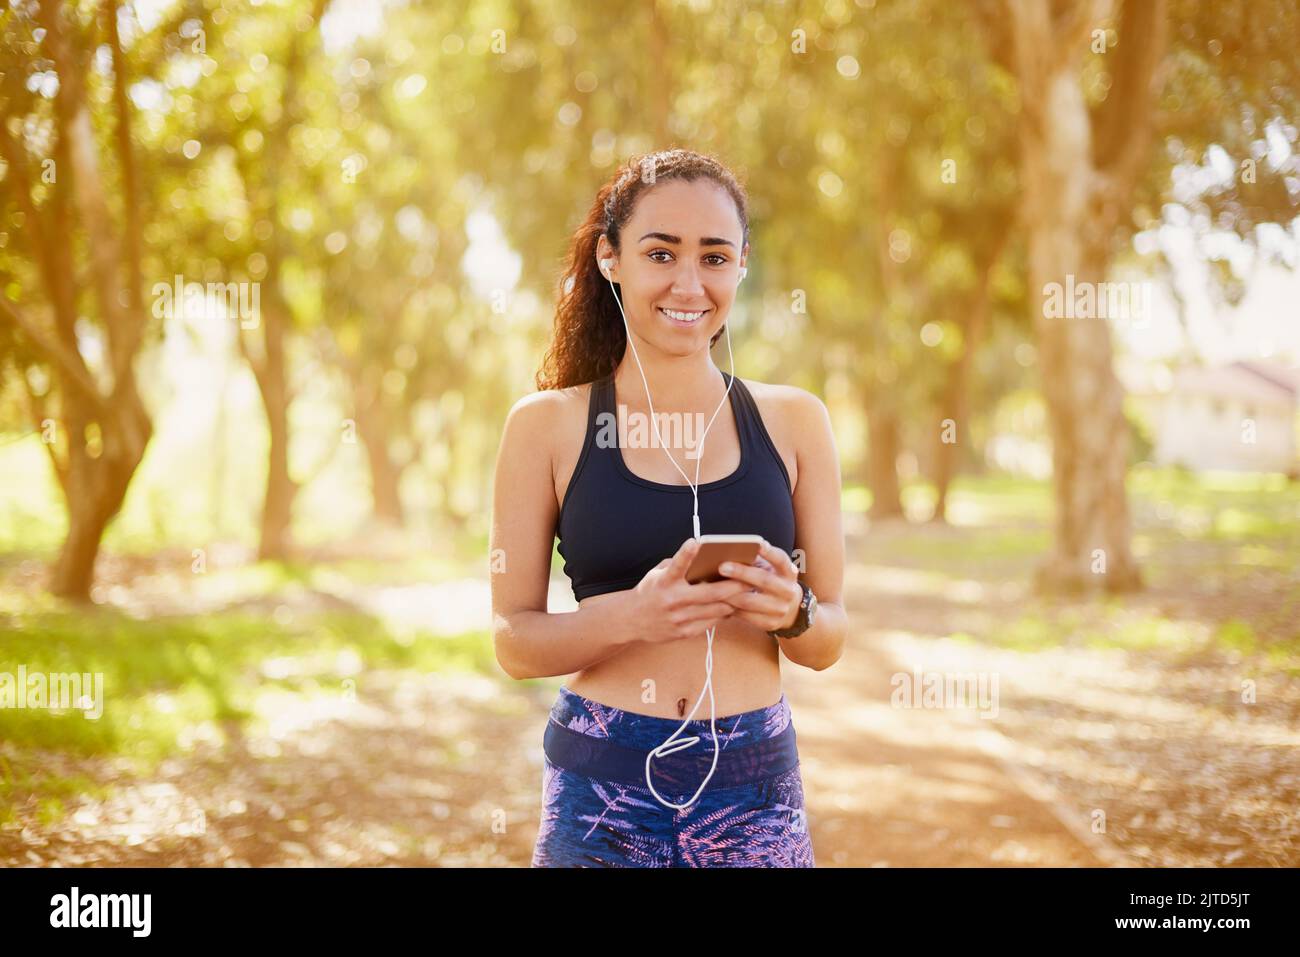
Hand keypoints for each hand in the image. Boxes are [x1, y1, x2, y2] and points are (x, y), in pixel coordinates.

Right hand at [630, 538, 750, 643]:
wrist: (631, 620)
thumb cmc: (651, 591)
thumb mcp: (658, 574)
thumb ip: (679, 566)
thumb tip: (706, 558)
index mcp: (664, 582)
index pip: (676, 565)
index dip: (685, 554)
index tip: (695, 541)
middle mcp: (671, 600)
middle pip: (709, 593)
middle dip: (733, 586)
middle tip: (750, 579)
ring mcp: (678, 618)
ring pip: (715, 610)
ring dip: (733, 602)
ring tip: (747, 594)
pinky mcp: (683, 632)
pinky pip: (710, 623)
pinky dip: (722, 615)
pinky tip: (731, 608)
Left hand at [717, 539, 802, 632]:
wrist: (789, 610)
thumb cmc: (771, 582)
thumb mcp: (770, 570)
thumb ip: (756, 562)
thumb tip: (729, 552)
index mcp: (789, 573)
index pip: (781, 560)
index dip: (770, 553)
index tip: (758, 543)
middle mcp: (788, 591)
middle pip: (764, 580)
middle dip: (742, 572)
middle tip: (722, 566)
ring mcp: (781, 609)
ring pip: (750, 601)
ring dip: (730, 593)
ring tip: (713, 586)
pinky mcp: (771, 623)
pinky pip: (746, 616)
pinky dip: (731, 608)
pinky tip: (719, 601)